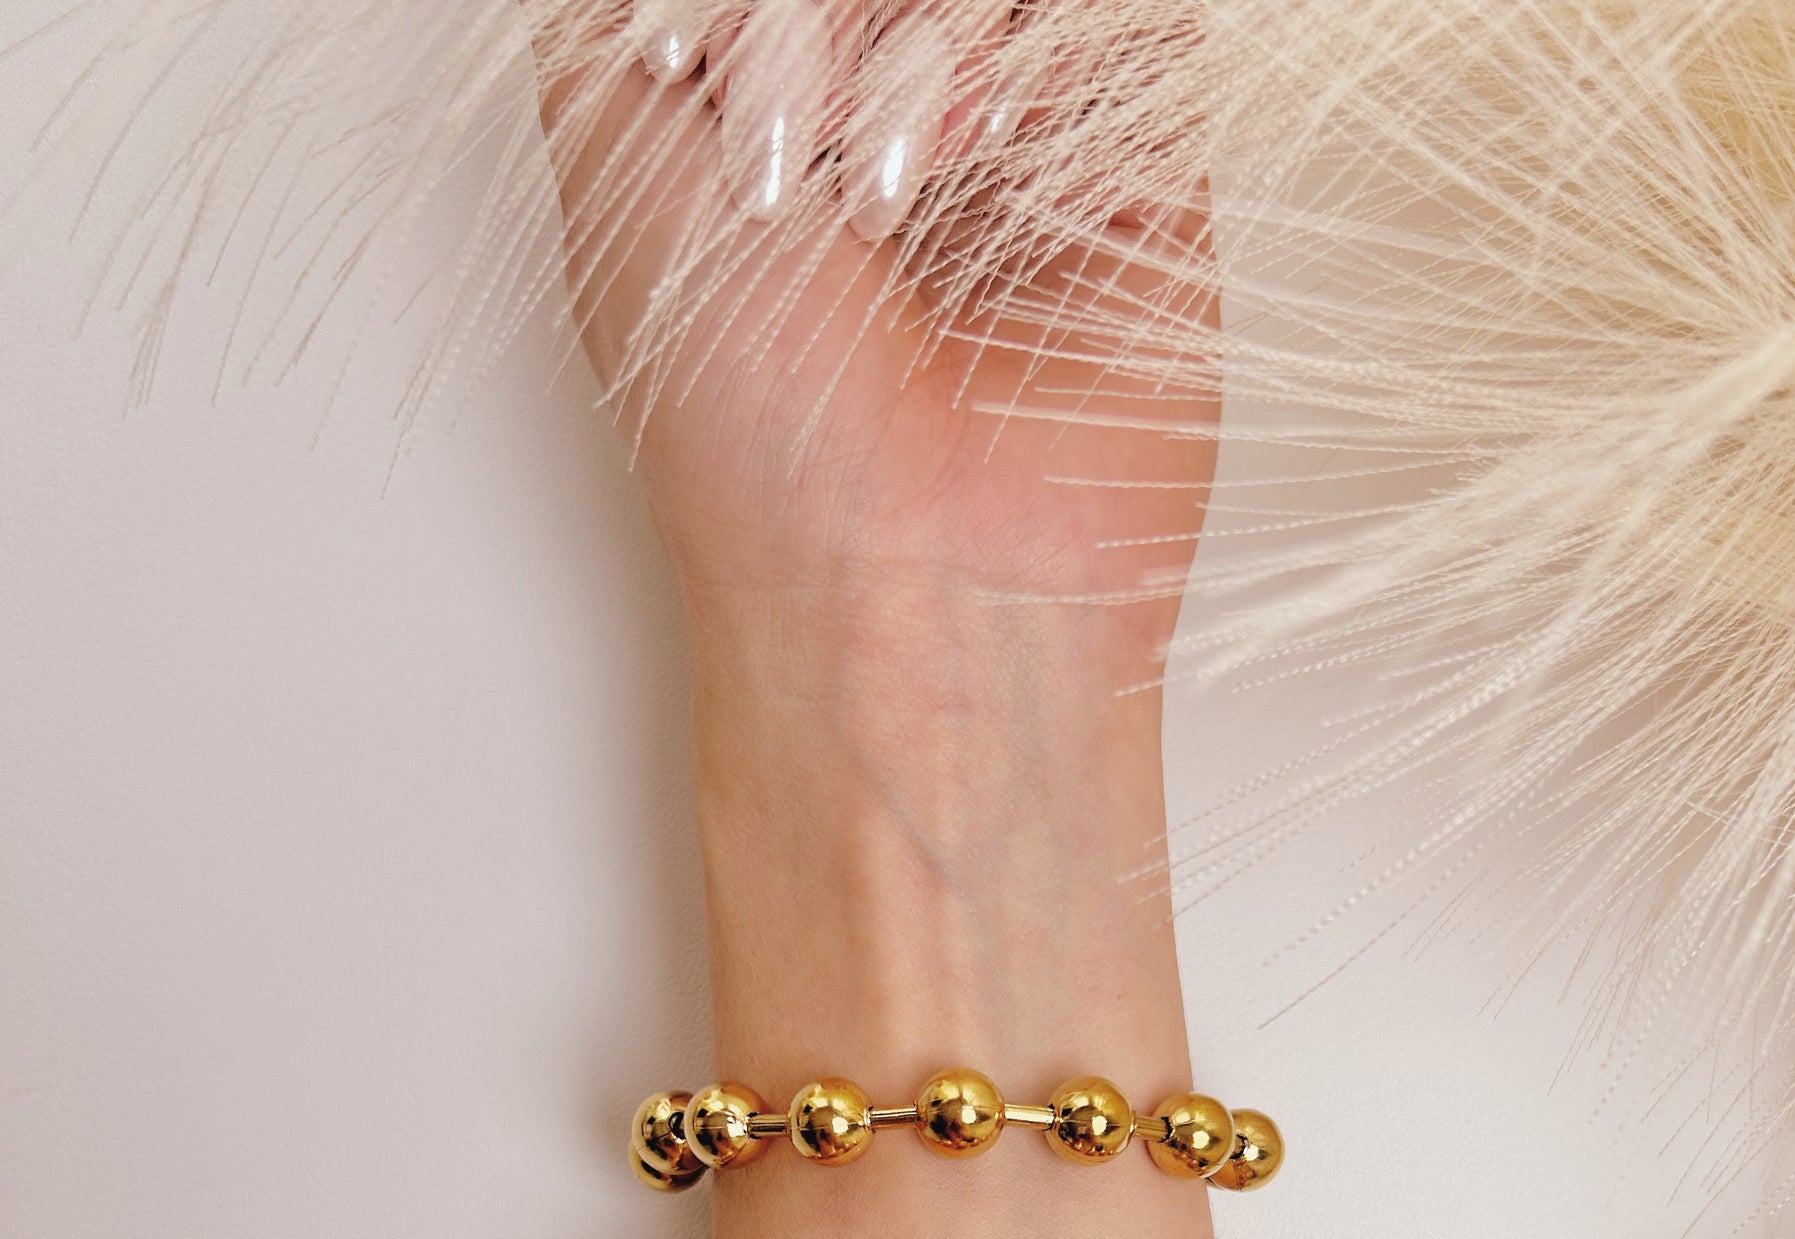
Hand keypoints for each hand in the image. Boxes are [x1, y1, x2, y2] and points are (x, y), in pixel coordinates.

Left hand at [534, 1, 1216, 690]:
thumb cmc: (753, 433)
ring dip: (920, 35)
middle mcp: (886, 94)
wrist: (906, 582)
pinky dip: (1033, 46)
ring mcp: (1016, 121)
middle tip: (784, 155)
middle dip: (811, 22)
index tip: (687, 81)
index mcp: (754, 92)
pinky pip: (1120, 18)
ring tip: (885, 187)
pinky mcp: (1136, 156)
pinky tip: (973, 153)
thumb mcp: (616, 157)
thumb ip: (634, 2)